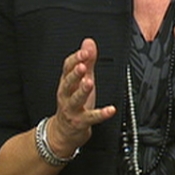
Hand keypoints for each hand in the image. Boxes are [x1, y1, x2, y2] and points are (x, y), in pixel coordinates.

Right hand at [50, 38, 115, 154]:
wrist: (63, 131)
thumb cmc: (73, 103)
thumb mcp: (80, 80)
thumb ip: (86, 61)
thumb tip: (89, 42)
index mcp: (66, 82)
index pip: (67, 68)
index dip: (75, 59)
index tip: (84, 52)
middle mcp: (66, 95)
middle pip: (68, 82)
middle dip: (75, 74)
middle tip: (83, 66)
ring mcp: (72, 109)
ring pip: (76, 99)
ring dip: (82, 91)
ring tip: (89, 82)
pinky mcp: (80, 122)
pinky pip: (91, 118)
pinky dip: (101, 114)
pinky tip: (111, 109)